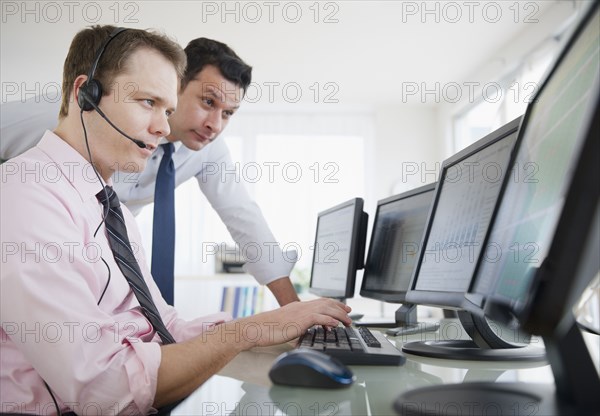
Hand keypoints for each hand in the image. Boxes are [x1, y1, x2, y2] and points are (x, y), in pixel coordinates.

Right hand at [236, 298, 351, 347]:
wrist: (257, 328)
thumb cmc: (267, 329)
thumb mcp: (285, 326)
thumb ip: (296, 327)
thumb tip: (303, 334)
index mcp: (297, 307)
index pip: (319, 302)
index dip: (333, 305)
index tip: (342, 309)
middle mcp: (300, 307)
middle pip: (326, 303)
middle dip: (340, 308)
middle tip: (350, 313)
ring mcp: (300, 312)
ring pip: (325, 309)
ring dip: (338, 315)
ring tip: (347, 321)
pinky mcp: (299, 319)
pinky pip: (318, 317)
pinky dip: (329, 320)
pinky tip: (335, 324)